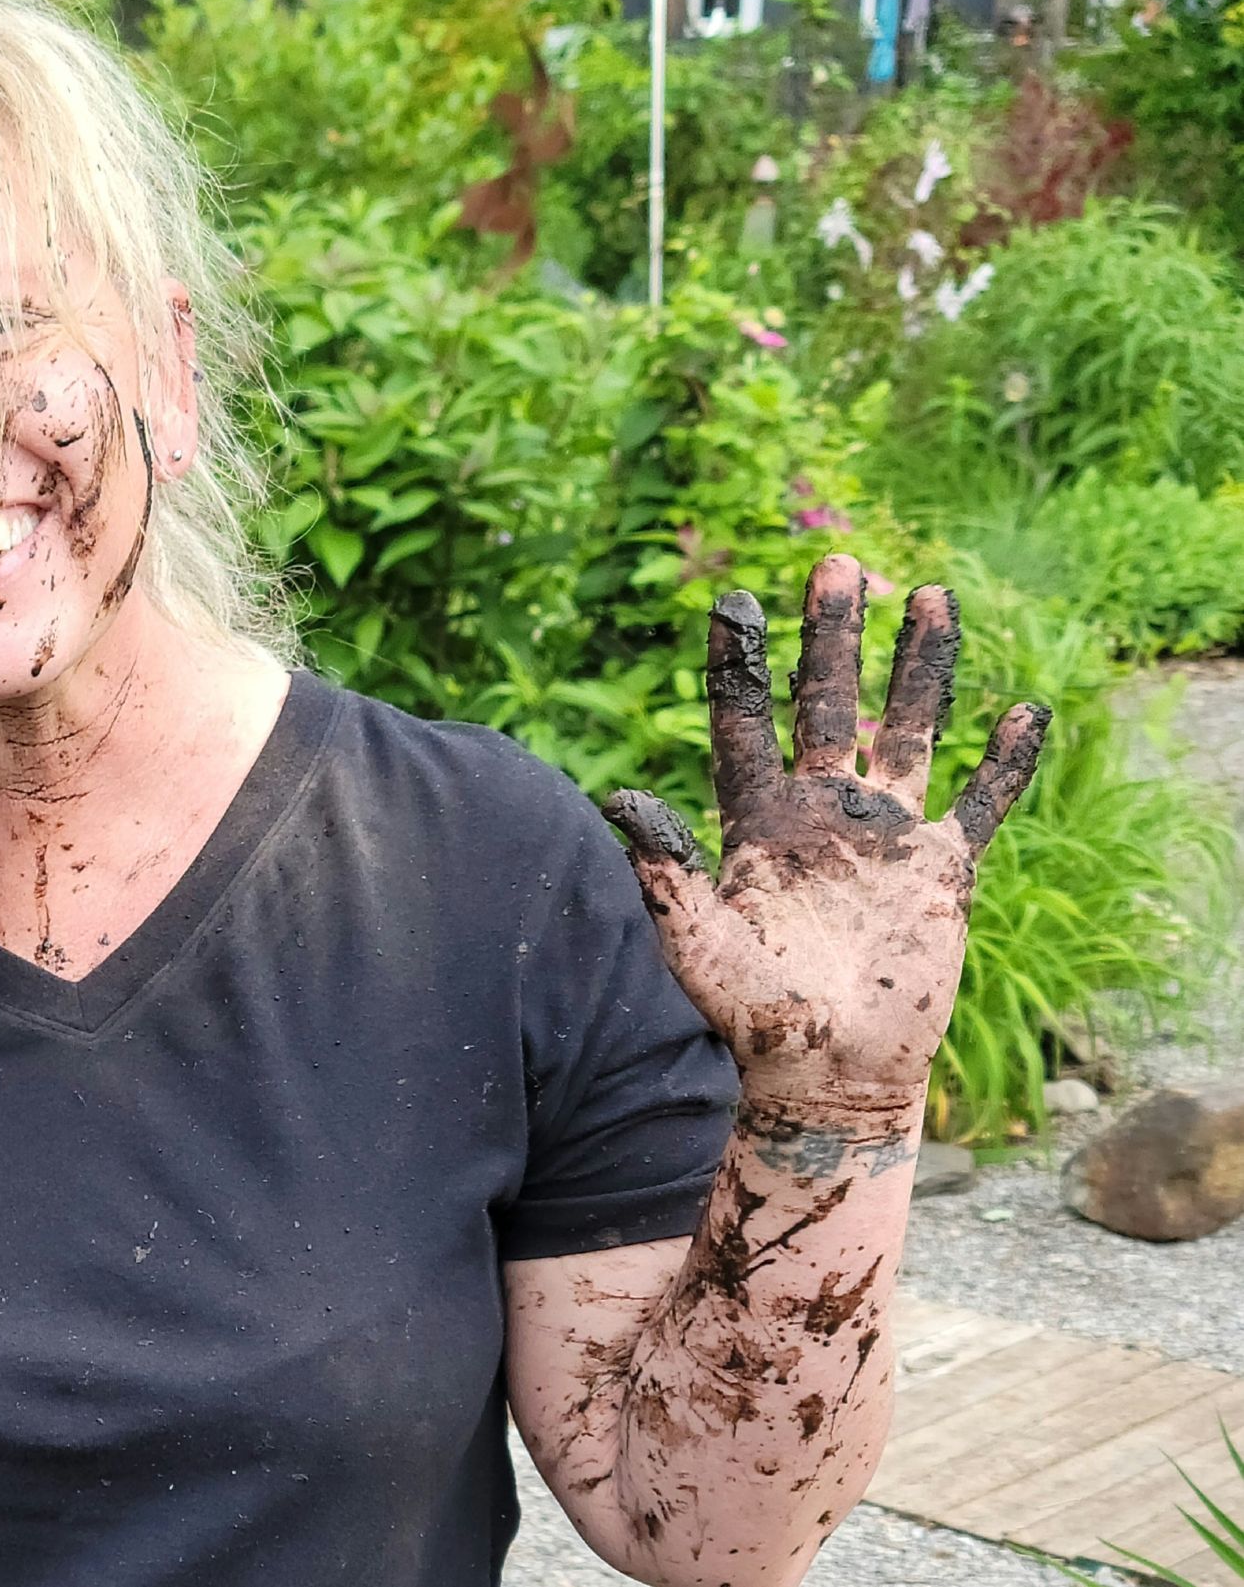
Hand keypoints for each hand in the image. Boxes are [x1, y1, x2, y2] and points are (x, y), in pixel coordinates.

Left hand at [604, 554, 1048, 1107]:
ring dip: (920, 669)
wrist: (825, 1076)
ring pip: (907, 733)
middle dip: (834, 639)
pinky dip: (1005, 765)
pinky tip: (1024, 712)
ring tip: (930, 594)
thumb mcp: (700, 946)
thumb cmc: (750, 1022)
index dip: (741, 666)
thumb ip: (666, 876)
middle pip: (829, 706)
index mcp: (756, 822)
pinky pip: (980, 806)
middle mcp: (820, 815)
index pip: (744, 726)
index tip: (735, 602)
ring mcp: (882, 838)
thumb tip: (619, 801)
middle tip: (839, 565)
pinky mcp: (940, 873)